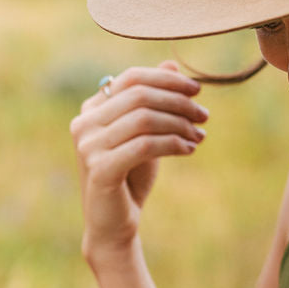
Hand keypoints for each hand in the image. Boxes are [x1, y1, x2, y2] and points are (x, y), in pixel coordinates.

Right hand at [70, 60, 208, 261]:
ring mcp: (88, 146)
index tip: (198, 90)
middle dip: (178, 102)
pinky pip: (144, 145)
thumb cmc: (131, 176)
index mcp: (92, 109)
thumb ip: (155, 101)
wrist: (114, 224)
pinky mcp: (99, 169)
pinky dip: (172, 144)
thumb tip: (172, 64)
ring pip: (144, 119)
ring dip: (179, 124)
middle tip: (204, 116)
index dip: (168, 79)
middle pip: (140, 96)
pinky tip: (189, 150)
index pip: (132, 78)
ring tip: (199, 135)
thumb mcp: (146, 134)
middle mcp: (84, 123)